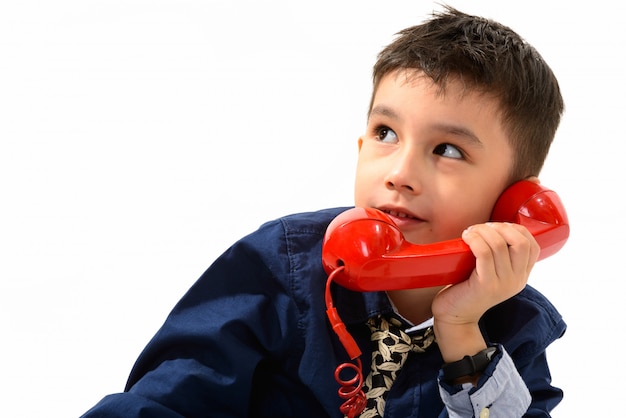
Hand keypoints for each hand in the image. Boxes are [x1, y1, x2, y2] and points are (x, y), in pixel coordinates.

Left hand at [432, 222, 539, 361]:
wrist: (455, 316)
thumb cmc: (467, 288)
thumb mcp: (491, 271)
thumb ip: (498, 255)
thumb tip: (491, 227)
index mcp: (521, 275)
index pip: (532, 245)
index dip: (514, 229)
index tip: (494, 227)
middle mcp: (516, 280)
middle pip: (521, 242)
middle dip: (500, 227)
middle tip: (480, 229)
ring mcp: (503, 283)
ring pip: (499, 244)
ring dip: (483, 231)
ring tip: (470, 232)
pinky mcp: (485, 285)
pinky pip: (485, 253)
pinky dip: (475, 240)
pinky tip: (466, 237)